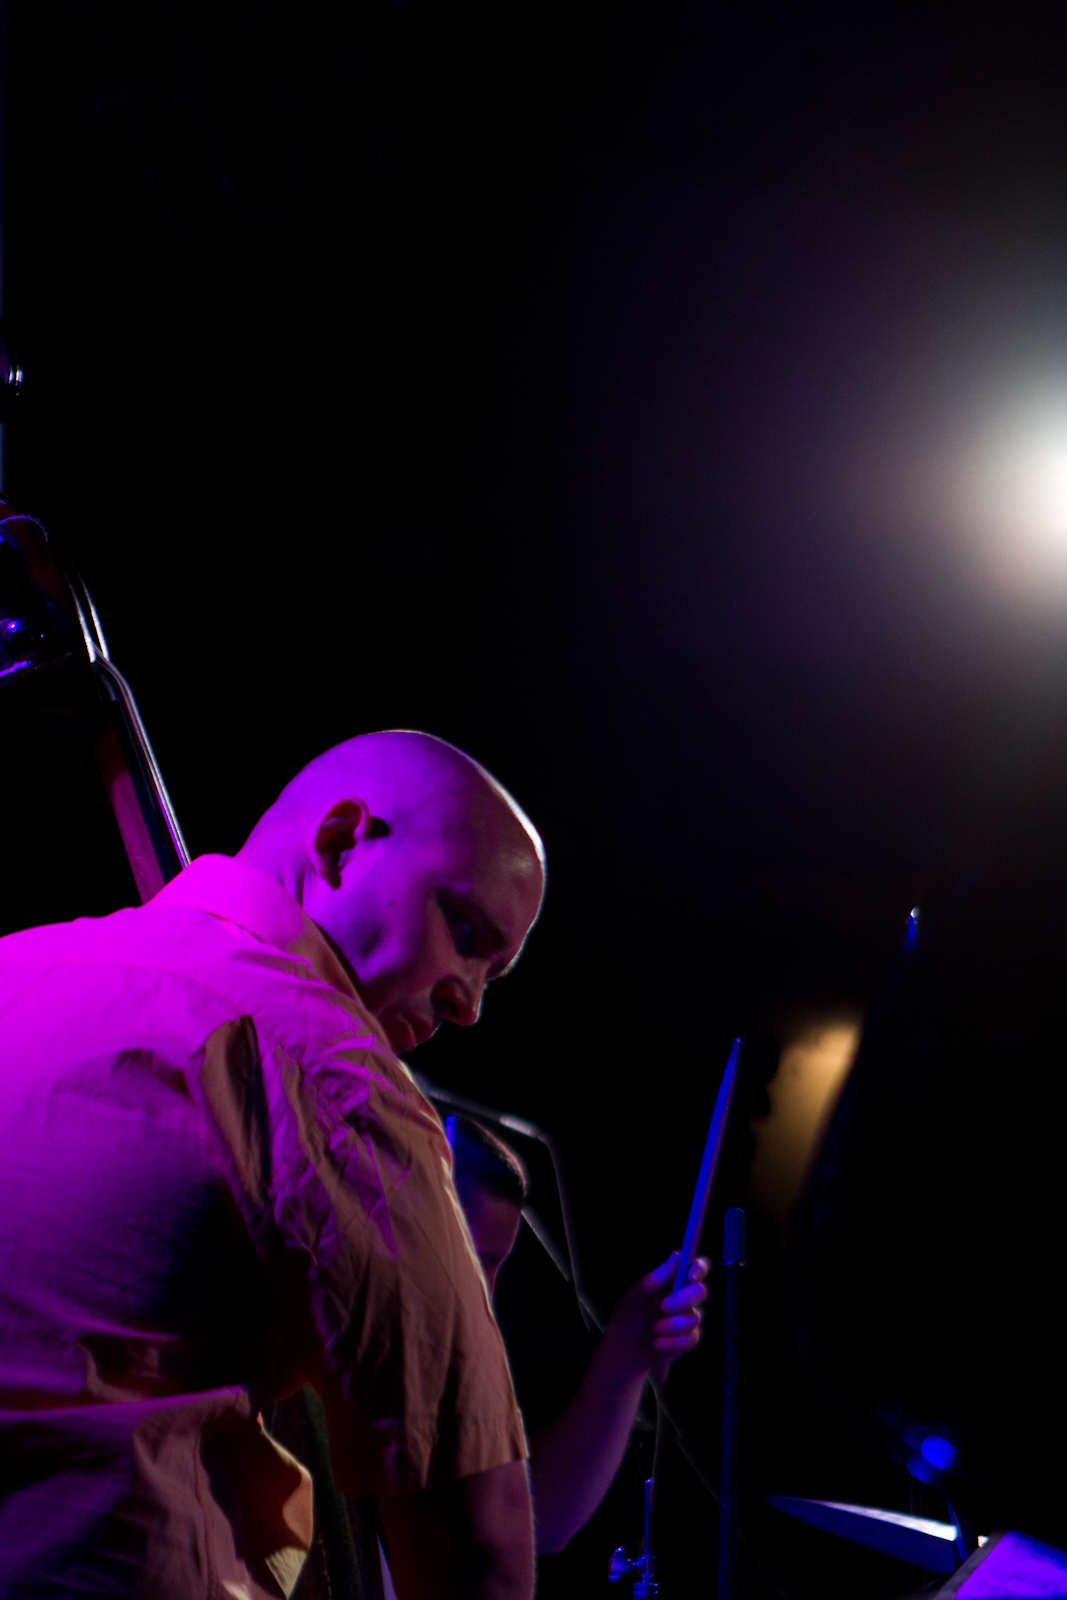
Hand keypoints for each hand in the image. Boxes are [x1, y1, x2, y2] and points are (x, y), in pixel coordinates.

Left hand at [601, 1251, 708, 1382]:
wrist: (624, 1353)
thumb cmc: (627, 1319)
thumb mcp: (636, 1297)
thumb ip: (657, 1278)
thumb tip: (675, 1256)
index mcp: (670, 1283)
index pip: (694, 1268)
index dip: (698, 1268)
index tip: (691, 1276)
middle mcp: (683, 1298)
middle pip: (700, 1292)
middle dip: (682, 1301)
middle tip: (662, 1307)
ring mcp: (687, 1319)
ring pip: (694, 1318)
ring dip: (670, 1326)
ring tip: (653, 1330)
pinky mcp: (689, 1340)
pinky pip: (691, 1338)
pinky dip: (672, 1342)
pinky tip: (658, 1345)